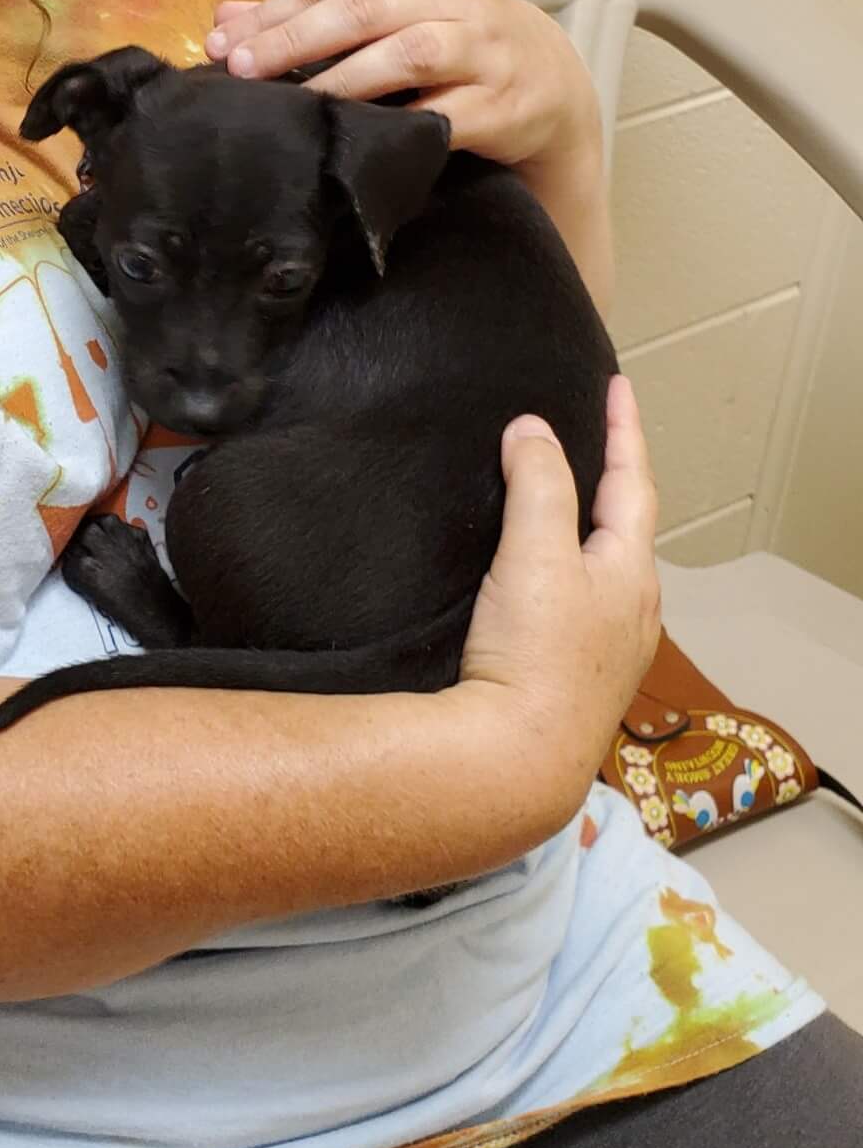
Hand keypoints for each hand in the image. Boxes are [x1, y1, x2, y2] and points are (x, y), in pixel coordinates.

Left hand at [207, 0, 600, 176]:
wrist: (553, 82)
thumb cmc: (456, 44)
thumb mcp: (391, 15)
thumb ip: (314, 13)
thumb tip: (227, 20)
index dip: (275, 11)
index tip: (224, 45)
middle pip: (365, 9)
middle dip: (297, 38)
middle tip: (246, 69)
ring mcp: (482, 50)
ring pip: (409, 53)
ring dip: (347, 79)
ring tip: (297, 104)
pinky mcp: (504, 104)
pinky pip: (450, 113)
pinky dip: (406, 122)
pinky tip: (365, 136)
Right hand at [451, 378, 661, 831]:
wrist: (513, 760)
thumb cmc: (533, 659)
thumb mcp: (536, 554)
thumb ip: (539, 485)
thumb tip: (533, 431)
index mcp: (631, 572)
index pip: (633, 480)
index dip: (623, 429)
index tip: (617, 387)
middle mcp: (631, 609)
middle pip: (626, 525)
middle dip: (612, 477)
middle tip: (591, 438)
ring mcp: (605, 647)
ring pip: (604, 566)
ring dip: (588, 525)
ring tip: (562, 499)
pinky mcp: (572, 675)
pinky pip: (578, 600)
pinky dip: (565, 568)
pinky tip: (537, 580)